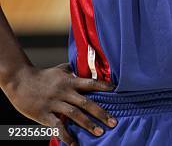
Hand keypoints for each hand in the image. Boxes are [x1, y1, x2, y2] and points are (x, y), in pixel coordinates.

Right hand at [2, 63, 116, 144]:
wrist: (21, 81)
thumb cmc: (42, 76)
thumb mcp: (59, 70)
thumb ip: (72, 71)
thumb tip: (85, 68)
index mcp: (69, 80)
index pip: (90, 83)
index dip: (103, 86)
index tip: (116, 91)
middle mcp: (64, 91)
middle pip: (86, 102)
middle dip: (100, 112)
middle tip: (113, 121)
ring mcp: (54, 103)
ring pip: (74, 114)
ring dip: (88, 124)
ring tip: (100, 132)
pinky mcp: (44, 114)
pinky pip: (57, 126)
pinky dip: (66, 135)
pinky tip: (74, 144)